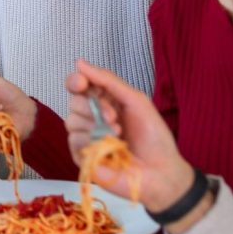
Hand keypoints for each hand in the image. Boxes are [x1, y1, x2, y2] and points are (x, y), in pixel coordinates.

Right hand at [64, 59, 193, 211]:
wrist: (161, 171)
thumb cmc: (153, 137)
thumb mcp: (135, 101)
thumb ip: (108, 81)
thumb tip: (79, 62)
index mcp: (104, 102)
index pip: (79, 86)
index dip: (76, 81)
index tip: (81, 82)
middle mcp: (92, 118)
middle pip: (74, 101)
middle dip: (93, 105)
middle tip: (114, 116)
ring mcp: (86, 138)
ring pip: (71, 120)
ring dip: (95, 125)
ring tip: (117, 135)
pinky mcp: (82, 157)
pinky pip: (74, 141)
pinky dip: (90, 141)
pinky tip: (108, 148)